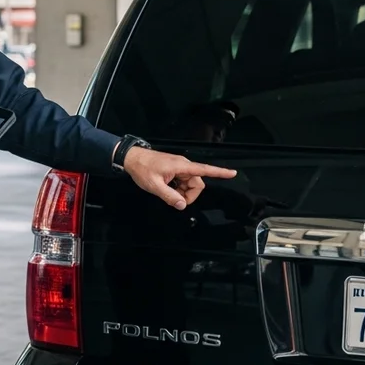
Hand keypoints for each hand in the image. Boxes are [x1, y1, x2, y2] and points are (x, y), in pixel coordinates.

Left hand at [120, 145, 236, 210]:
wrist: (131, 158)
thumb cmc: (142, 169)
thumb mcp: (154, 186)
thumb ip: (169, 196)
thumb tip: (182, 205)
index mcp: (181, 166)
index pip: (204, 170)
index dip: (220, 172)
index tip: (233, 173)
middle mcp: (183, 166)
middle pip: (197, 183)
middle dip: (189, 195)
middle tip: (174, 200)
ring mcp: (179, 168)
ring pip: (190, 184)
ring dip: (182, 192)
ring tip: (167, 192)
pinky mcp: (174, 170)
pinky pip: (183, 182)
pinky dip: (178, 189)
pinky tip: (167, 189)